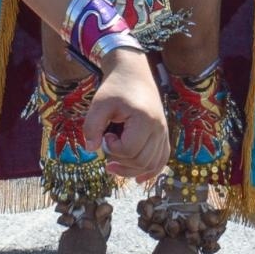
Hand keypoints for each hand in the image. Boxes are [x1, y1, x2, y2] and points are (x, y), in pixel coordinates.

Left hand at [83, 49, 168, 181]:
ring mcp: (164, 133)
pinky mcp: (163, 135)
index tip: (105, 134)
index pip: (130, 149)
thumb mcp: (99, 103)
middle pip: (141, 160)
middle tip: (107, 145)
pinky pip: (162, 160)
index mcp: (144, 120)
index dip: (113, 148)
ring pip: (152, 164)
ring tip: (112, 166)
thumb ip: (92, 126)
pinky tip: (138, 179)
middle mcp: (159, 129)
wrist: (134, 73)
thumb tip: (90, 149)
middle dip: (120, 161)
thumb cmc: (115, 87)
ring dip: (131, 170)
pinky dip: (150, 171)